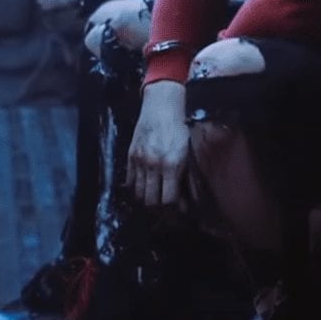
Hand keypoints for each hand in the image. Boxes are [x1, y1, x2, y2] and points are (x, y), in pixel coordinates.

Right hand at [126, 81, 189, 206]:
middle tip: (167, 211)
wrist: (161, 107)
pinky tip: (145, 188)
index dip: (173, 211)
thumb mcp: (189, 152)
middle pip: (151, 201)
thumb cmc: (180, 129)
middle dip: (160, 210)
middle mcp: (154, 165)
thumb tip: (189, 199)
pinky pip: (130, 181)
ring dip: (147, 201)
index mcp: (172, 164)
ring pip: (138, 193)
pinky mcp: (131, 156)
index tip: (179, 212)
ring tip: (156, 201)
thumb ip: (188, 177)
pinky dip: (136, 189)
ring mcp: (140, 161)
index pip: (168, 200)